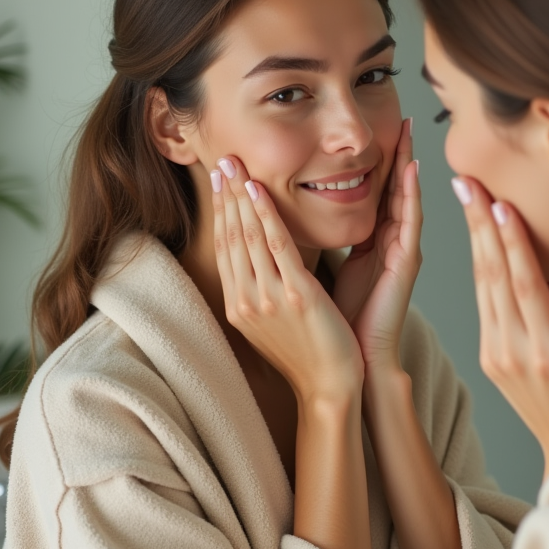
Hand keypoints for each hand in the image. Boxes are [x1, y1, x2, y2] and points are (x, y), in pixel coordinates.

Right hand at [212, 156, 362, 402]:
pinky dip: (265, 215)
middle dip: (225, 196)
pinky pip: (276, 246)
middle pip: (230, 237)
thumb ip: (260, 294)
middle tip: (222, 161)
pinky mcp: (296, 294)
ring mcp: (268, 298)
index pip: (224, 249)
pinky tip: (259, 191)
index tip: (219, 183)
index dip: (220, 213)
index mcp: (238, 307)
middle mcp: (245, 300)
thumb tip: (253, 268)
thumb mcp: (271, 324)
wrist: (329, 387)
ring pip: (248, 236)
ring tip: (236, 165)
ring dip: (240, 196)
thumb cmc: (307, 356)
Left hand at [333, 118, 421, 369]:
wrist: (350, 362)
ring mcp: (402, 252)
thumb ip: (320, 245)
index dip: (375, 161)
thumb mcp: (324, 271)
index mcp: (372, 244)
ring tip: (409, 128)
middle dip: (397, 151)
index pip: (375, 192)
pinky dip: (409, 193)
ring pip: (405, 197)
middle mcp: (391, 244)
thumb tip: (290, 222)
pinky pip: (408, 221)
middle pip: (394, 187)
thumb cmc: (337, 323)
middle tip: (401, 114)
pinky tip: (409, 167)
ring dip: (407, 161)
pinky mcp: (406, 264)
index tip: (372, 129)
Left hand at [452, 176, 548, 477]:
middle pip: (494, 277)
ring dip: (474, 241)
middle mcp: (515, 352)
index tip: (498, 203)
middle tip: (465, 182)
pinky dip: (482, 270)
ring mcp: (498, 357)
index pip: (525, 282)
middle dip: (479, 226)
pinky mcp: (491, 361)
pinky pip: (486, 306)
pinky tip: (479, 243)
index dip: (511, 241)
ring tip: (465, 200)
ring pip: (484, 288)